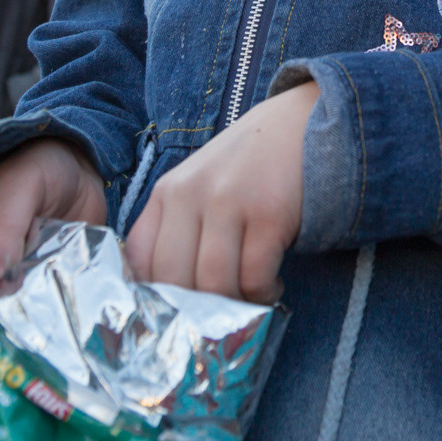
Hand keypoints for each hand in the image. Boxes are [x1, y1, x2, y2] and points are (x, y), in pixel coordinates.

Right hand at [0, 139, 106, 307]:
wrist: (76, 172)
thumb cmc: (33, 167)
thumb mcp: (16, 185)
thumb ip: (3, 226)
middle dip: (11, 299)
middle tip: (43, 270)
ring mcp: (16, 289)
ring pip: (22, 315)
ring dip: (46, 300)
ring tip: (70, 266)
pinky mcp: (50, 294)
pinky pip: (56, 312)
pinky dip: (71, 302)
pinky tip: (88, 280)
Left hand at [125, 84, 316, 303]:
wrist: (303, 122)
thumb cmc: (251, 165)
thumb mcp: (201, 184)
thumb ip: (178, 228)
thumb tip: (168, 298)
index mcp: (168, 191)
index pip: (138, 260)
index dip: (152, 297)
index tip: (174, 316)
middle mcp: (191, 194)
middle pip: (173, 280)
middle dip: (195, 311)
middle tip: (216, 317)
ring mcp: (229, 202)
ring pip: (213, 284)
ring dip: (232, 307)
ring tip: (247, 301)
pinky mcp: (269, 214)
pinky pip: (254, 277)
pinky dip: (262, 294)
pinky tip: (271, 286)